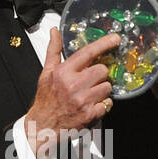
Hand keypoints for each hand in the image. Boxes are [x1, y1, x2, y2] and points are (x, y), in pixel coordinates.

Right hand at [23, 28, 118, 158]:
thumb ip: (54, 50)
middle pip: (102, 70)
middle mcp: (73, 85)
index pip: (88, 53)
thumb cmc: (46, 99)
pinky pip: (108, 104)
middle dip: (99, 74)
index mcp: (63, 73)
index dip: (104, 44)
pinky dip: (102, 104)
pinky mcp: (90, 115)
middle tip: (90, 80)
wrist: (42, 126)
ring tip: (89, 94)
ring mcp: (83, 101)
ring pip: (107, 87)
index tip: (115, 38)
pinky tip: (91, 105)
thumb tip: (54, 32)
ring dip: (102, 90)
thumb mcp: (47, 72)